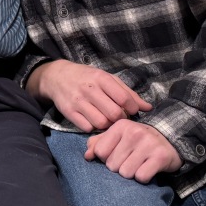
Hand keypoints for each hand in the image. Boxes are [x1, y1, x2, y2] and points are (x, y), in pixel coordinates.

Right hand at [29, 60, 150, 131]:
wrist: (58, 77)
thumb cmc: (88, 78)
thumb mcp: (108, 79)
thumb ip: (128, 93)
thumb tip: (148, 107)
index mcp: (102, 78)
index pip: (124, 98)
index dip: (132, 109)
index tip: (132, 111)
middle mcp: (89, 89)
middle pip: (114, 114)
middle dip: (120, 119)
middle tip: (119, 118)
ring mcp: (78, 101)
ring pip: (101, 123)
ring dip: (107, 126)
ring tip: (107, 120)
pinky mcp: (68, 112)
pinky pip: (87, 128)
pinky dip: (93, 128)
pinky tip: (93, 121)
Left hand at [85, 120, 181, 182]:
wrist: (170, 139)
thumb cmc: (138, 141)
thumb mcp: (119, 136)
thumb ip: (99, 143)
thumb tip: (87, 155)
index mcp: (120, 126)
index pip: (100, 152)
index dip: (106, 158)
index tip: (117, 155)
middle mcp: (134, 132)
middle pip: (112, 165)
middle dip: (119, 167)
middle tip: (131, 160)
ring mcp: (148, 144)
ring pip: (126, 173)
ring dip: (131, 174)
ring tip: (139, 164)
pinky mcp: (160, 157)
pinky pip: (141, 177)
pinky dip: (143, 178)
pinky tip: (147, 169)